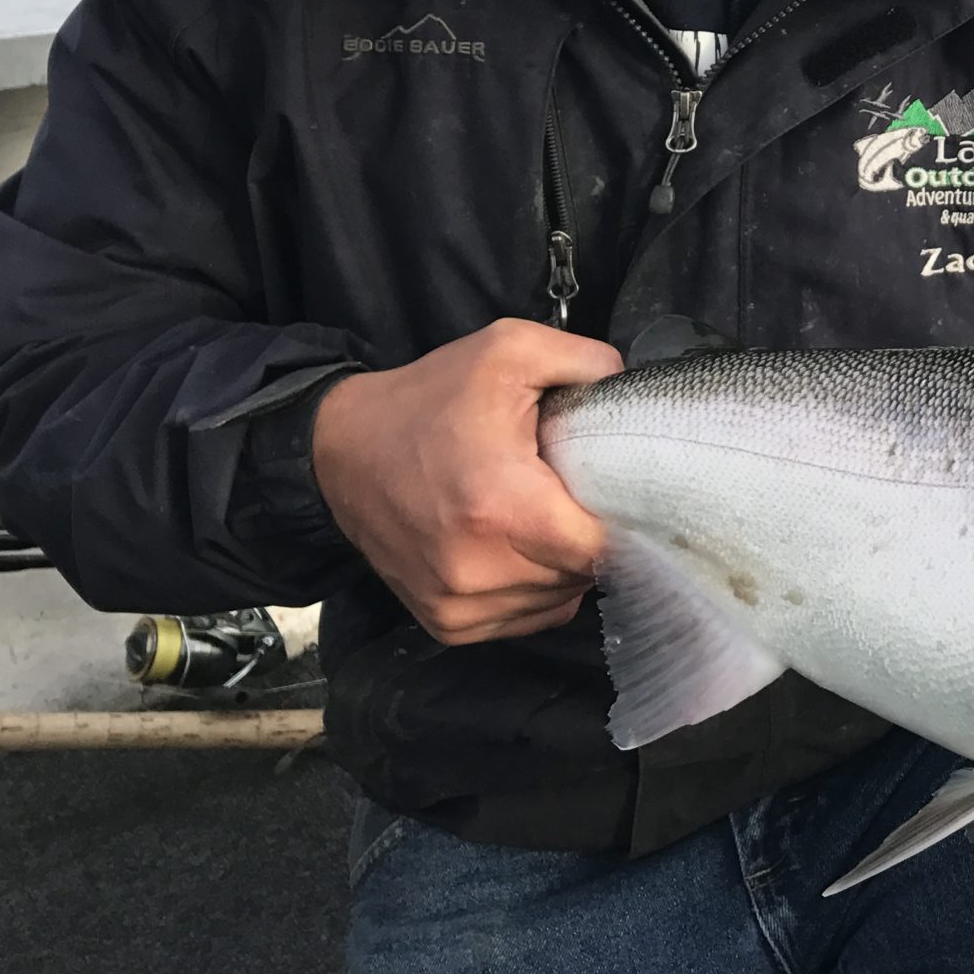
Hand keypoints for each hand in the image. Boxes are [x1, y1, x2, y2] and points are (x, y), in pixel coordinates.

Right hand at [312, 319, 622, 644]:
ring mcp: (459, 605)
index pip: (604, 546)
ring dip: (566, 565)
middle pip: (584, 575)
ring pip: (559, 601)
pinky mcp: (446, 624)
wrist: (342, 449)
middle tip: (579, 493)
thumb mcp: (509, 349)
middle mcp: (478, 569)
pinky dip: (537, 588)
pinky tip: (523, 545)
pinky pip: (525, 618)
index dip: (629, 520)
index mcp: (502, 506)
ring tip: (545, 515)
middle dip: (595, 535)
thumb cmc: (429, 399)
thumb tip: (630, 390)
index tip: (626, 491)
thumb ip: (586, 362)